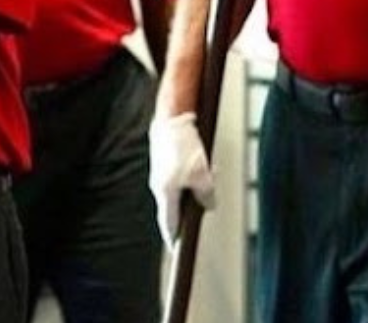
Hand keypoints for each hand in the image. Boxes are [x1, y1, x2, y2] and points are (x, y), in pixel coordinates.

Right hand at [148, 111, 215, 244]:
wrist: (171, 118)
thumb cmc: (183, 145)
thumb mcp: (203, 175)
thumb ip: (207, 195)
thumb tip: (208, 205)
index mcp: (165, 193)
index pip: (168, 223)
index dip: (173, 237)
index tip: (175, 248)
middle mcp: (158, 185)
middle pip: (174, 207)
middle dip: (189, 209)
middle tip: (201, 208)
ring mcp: (159, 173)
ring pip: (177, 190)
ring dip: (192, 189)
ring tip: (207, 177)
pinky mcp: (162, 162)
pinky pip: (176, 177)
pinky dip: (188, 177)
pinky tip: (200, 165)